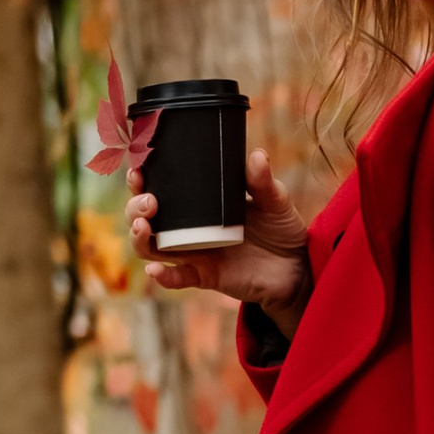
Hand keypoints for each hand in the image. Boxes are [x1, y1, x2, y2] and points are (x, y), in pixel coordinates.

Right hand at [131, 144, 310, 319]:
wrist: (298, 268)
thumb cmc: (281, 230)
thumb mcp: (274, 201)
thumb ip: (263, 181)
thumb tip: (257, 155)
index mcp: (199, 204)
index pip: (160, 188)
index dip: (140, 180)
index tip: (137, 169)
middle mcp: (188, 229)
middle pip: (144, 218)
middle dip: (135, 208)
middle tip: (150, 201)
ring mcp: (195, 253)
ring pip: (152, 248)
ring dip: (139, 238)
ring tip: (143, 226)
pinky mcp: (205, 275)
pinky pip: (178, 278)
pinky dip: (163, 276)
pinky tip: (155, 270)